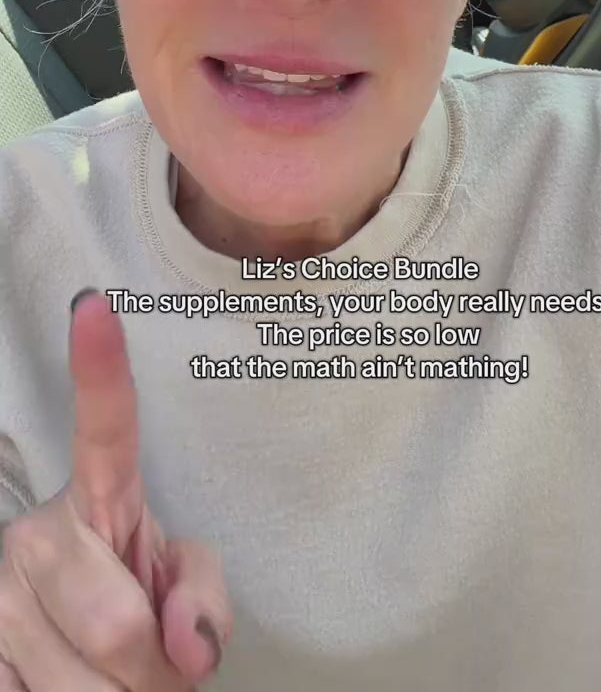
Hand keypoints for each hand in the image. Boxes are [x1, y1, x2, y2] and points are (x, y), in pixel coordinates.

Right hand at [0, 290, 231, 688]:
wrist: (70, 650)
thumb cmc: (137, 600)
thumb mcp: (182, 583)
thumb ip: (206, 601)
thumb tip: (185, 648)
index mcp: (100, 497)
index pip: (106, 429)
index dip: (101, 370)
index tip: (94, 305)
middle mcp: (35, 536)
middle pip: (118, 628)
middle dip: (151, 674)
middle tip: (149, 667)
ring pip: (82, 691)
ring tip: (109, 681)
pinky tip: (61, 686)